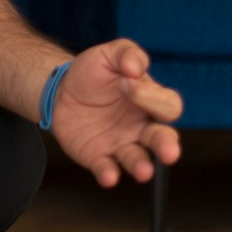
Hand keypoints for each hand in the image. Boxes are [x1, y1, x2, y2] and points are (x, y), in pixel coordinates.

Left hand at [48, 39, 182, 187]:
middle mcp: (141, 127)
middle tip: (169, 153)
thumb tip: (136, 68)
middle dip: (167, 146)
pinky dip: (109, 174)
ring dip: (141, 166)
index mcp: (150, 101)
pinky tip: (109, 177)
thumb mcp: (109, 54)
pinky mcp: (98, 156)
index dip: (150, 97)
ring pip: (138, 159)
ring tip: (143, 171)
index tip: (125, 84)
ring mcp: (121, 144)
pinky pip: (107, 168)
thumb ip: (127, 54)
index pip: (166, 105)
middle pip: (162, 139)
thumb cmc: (93, 73)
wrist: (61, 90)